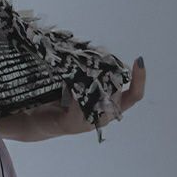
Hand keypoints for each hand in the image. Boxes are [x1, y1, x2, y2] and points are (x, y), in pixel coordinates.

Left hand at [18, 58, 146, 141]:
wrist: (36, 121)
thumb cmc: (58, 100)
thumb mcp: (79, 83)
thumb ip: (90, 73)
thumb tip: (95, 52)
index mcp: (109, 106)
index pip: (133, 95)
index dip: (139, 79)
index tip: (140, 60)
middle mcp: (103, 116)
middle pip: (115, 92)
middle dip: (107, 72)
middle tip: (94, 57)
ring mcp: (89, 123)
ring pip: (99, 98)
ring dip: (92, 81)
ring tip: (82, 67)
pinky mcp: (72, 124)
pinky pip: (80, 105)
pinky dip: (76, 91)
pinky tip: (69, 82)